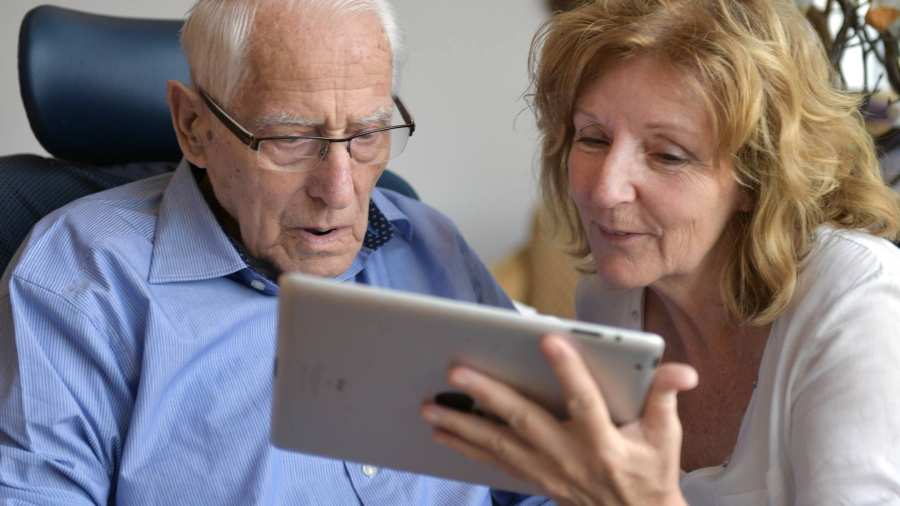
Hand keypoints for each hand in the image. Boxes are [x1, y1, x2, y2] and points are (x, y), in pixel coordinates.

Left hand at [421, 333, 696, 505]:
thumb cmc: (650, 472)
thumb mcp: (665, 436)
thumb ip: (664, 397)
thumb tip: (683, 370)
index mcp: (603, 442)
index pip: (584, 401)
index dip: (567, 369)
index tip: (547, 338)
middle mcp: (568, 456)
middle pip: (522, 421)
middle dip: (487, 395)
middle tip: (456, 371)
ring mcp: (545, 471)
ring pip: (497, 444)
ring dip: (461, 425)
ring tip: (429, 406)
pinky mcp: (533, 479)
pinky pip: (493, 462)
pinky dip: (465, 446)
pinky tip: (441, 431)